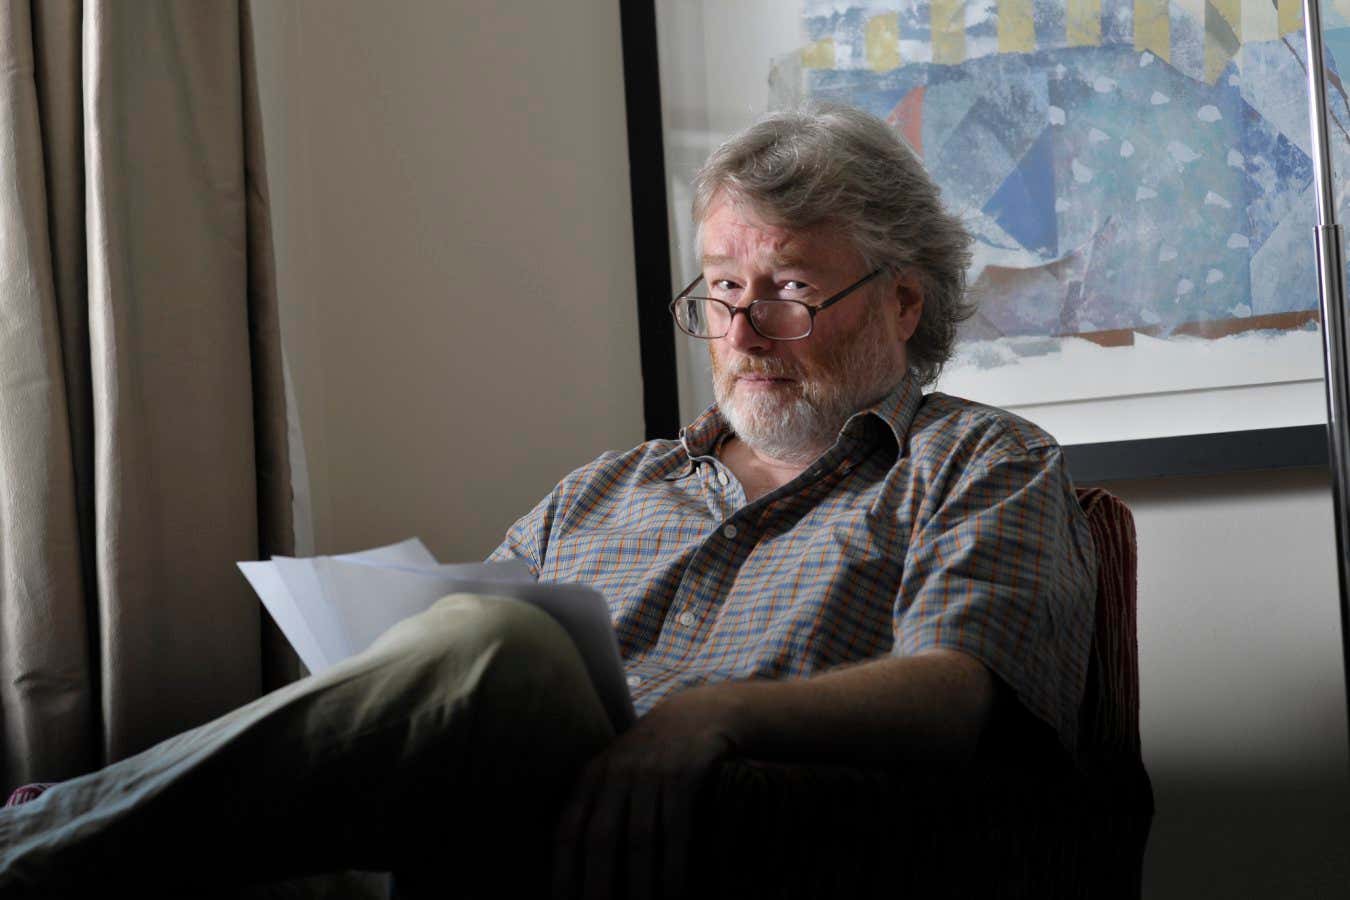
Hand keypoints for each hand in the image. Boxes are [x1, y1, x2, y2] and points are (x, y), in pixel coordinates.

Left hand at [551, 684, 745, 899]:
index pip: (568, 830)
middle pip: (601, 838)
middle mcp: (617, 772)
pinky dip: (674, 864)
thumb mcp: (614, 769)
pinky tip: (674, 892)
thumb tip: (573, 866)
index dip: (563, 871)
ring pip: (640, 838)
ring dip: (639, 884)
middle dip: (597, 884)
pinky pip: (676, 827)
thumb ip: (594, 806)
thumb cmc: (651, 755)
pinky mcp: (685, 772)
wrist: (699, 712)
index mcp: (592, 776)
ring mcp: (651, 772)